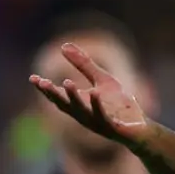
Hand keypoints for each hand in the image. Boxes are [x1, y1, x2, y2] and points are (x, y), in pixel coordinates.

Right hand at [29, 43, 150, 149]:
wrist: (141, 128)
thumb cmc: (119, 105)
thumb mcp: (102, 80)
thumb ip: (83, 64)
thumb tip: (63, 45)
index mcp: (79, 105)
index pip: (58, 97)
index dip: (45, 89)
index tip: (33, 78)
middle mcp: (84, 116)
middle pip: (64, 105)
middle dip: (53, 94)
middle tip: (42, 82)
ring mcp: (97, 122)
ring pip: (81, 110)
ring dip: (73, 97)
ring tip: (67, 82)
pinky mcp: (112, 127)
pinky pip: (103, 116)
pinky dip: (97, 105)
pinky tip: (94, 92)